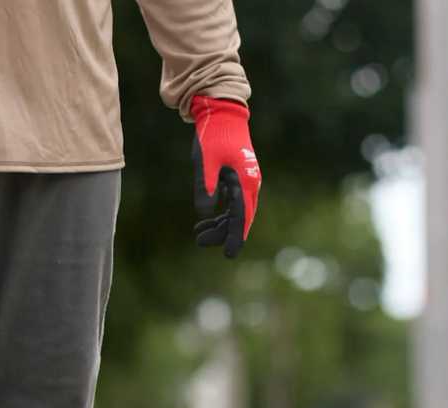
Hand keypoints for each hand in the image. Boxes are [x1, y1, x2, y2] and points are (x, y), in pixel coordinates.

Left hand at [191, 96, 260, 257]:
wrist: (221, 113)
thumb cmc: (213, 136)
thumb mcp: (205, 162)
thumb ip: (205, 187)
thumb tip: (204, 213)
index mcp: (245, 181)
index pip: (241, 217)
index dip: (234, 237)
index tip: (228, 255)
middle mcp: (250, 183)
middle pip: (239, 217)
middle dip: (222, 233)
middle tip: (199, 242)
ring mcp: (244, 180)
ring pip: (235, 211)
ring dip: (218, 224)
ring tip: (198, 234)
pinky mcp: (237, 176)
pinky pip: (232, 202)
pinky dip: (220, 212)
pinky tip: (206, 220)